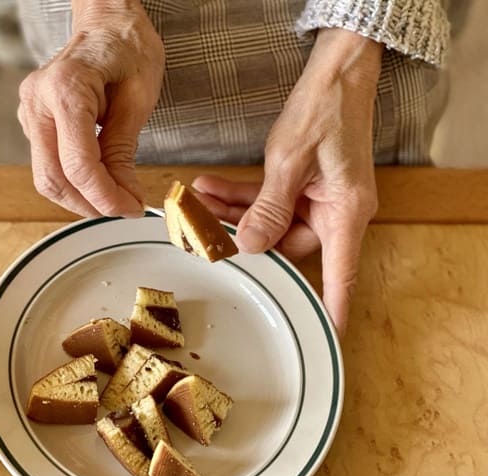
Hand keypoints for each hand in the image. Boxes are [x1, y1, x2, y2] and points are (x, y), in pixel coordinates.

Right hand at [17, 0, 163, 216]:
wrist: (106, 23)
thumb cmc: (126, 48)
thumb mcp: (139, 97)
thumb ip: (124, 150)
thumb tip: (124, 196)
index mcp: (66, 89)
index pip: (78, 164)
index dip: (105, 196)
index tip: (131, 208)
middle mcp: (38, 102)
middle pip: (53, 178)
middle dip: (89, 203)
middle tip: (123, 209)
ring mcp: (30, 112)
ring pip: (45, 177)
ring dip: (79, 198)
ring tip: (113, 197)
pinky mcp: (33, 122)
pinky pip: (47, 165)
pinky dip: (72, 182)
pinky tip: (97, 180)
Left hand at [193, 29, 382, 334]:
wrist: (338, 73)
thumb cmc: (324, 112)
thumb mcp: (289, 163)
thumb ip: (268, 208)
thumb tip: (251, 245)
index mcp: (344, 212)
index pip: (340, 272)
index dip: (332, 305)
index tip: (326, 334)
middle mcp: (335, 210)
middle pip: (288, 244)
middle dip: (243, 235)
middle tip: (202, 227)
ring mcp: (318, 197)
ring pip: (271, 221)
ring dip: (234, 212)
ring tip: (197, 199)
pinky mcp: (303, 183)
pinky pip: (271, 199)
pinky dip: (242, 195)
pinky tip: (209, 187)